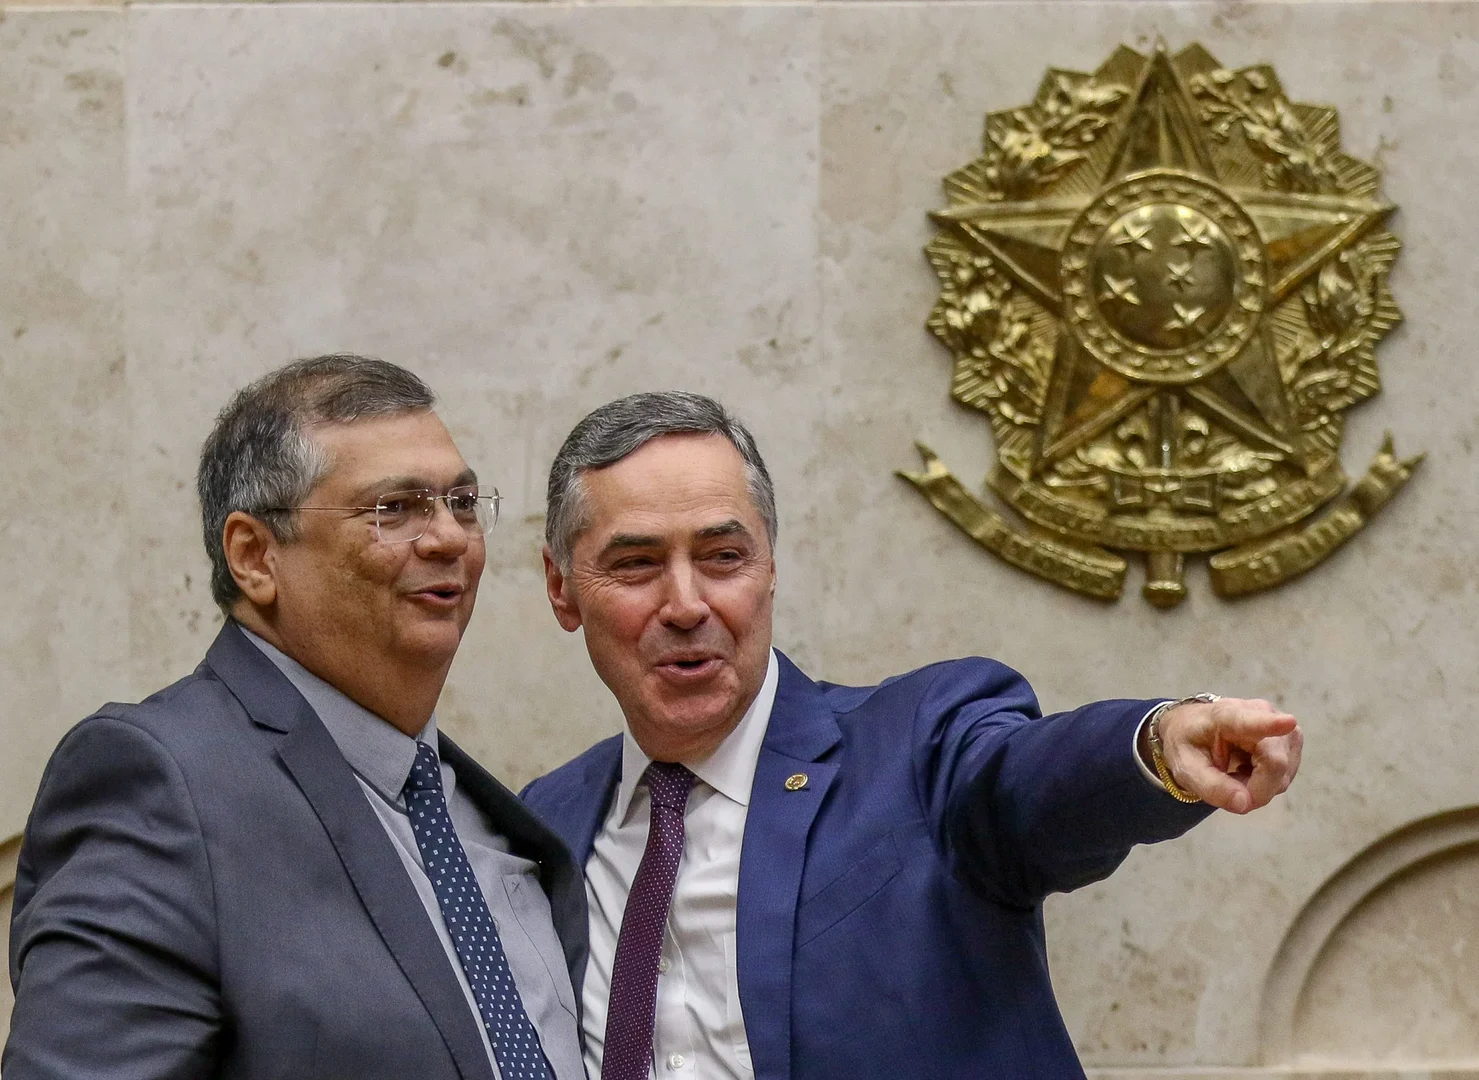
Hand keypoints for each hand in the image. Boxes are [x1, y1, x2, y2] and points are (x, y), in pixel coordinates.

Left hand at [1155, 697, 1302, 814]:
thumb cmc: (1188, 744)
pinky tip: (1247, 770)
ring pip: (1282, 774)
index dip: (1270, 725)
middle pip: (1274, 763)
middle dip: (1254, 788)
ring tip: (1233, 771)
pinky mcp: (1292, 739)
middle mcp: (1261, 714)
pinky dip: (1266, 782)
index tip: (1288, 723)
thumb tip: (1245, 803)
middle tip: (1225, 783)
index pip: (1250, 721)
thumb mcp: (1186, 769)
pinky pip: (1284, 775)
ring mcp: (1281, 726)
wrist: (1194, 728)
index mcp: (1226, 716)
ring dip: (1258, 786)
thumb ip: (1211, 787)